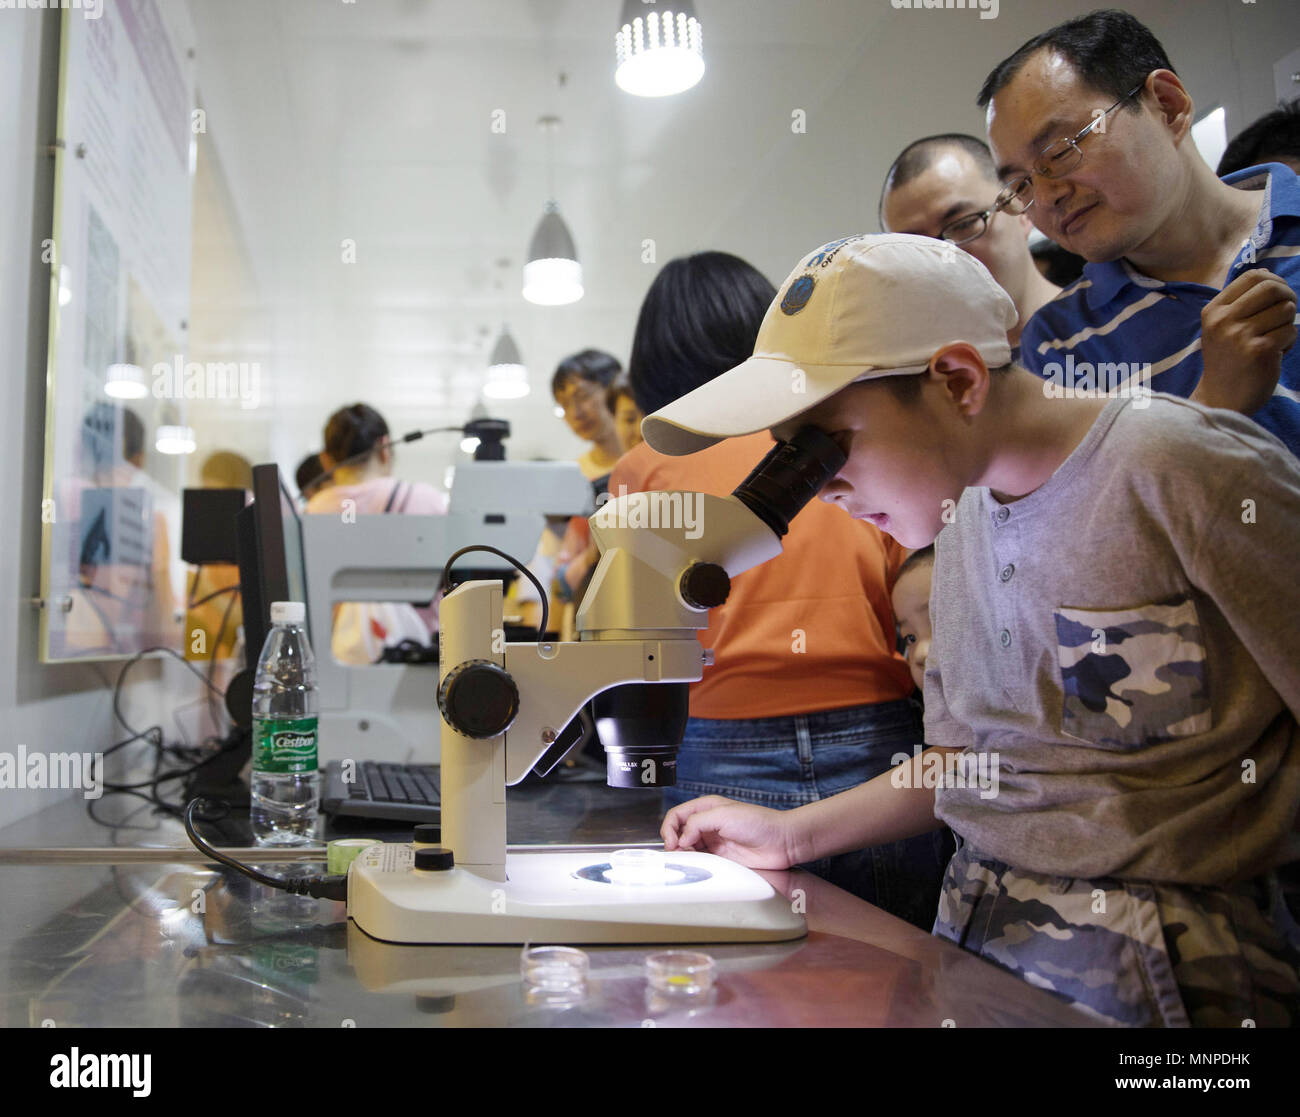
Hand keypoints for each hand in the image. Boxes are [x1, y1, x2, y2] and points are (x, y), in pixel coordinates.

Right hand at [661, 795, 802, 869]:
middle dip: (673, 843)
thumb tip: (681, 838)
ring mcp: (713, 842)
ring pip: (687, 849)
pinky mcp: (720, 858)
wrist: (781, 842)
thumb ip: (698, 823)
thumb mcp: (724, 815)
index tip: (672, 842)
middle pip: (679, 833)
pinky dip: (694, 864)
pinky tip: (697, 866)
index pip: (677, 815)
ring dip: (683, 855)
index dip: (669, 828)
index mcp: (706, 808)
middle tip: (677, 853)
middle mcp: (707, 824)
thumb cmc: (758, 822)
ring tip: (687, 860)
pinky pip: (700, 861)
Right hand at [1196, 269, 1297, 413]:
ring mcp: (1240, 336)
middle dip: (1288, 296)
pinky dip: (1290, 342)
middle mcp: (1223, 321)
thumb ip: (1240, 301)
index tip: (1278, 296)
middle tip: (1286, 313)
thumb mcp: (1221, 328)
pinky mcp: (1260, 351)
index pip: (1252, 277)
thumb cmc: (1227, 361)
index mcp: (1213, 311)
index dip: (1274, 281)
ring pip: (1286, 310)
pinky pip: (1291, 331)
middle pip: (1271, 288)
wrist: (1221, 399)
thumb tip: (1266, 272)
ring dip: (1288, 324)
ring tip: (1275, 339)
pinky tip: (1276, 354)